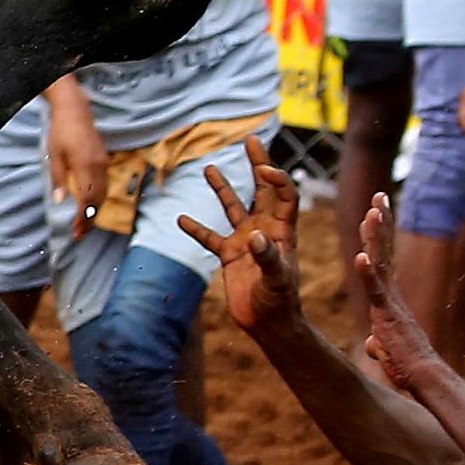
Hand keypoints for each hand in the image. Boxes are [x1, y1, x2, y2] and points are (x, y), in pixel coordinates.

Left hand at [48, 103, 107, 220]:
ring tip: (83, 224)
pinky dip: (97, 199)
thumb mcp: (54, 157)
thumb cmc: (61, 132)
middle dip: (90, 219)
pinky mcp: (104, 160)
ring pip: (103, 194)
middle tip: (79, 233)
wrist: (75, 111)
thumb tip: (60, 201)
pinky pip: (104, 185)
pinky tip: (89, 205)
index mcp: (85, 167)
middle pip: (98, 200)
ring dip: (94, 211)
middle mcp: (98, 167)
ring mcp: (103, 163)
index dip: (82, 217)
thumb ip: (59, 180)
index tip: (75, 230)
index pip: (87, 199)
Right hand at [175, 137, 300, 333]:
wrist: (270, 325)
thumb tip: (254, 236)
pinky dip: (195, 229)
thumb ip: (267, 257)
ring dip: (222, 187)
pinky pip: (209, 238)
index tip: (263, 168)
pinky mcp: (230, 256)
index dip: (276, 178)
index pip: (283, 195)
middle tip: (251, 139)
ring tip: (208, 167)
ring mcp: (246, 242)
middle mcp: (265, 230)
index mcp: (282, 231)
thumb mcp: (277, 281)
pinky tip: (180, 218)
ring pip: (233, 208)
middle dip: (258, 164)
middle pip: (262, 190)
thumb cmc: (280, 303)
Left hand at [352, 195, 437, 398]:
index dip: (381, 236)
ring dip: (376, 238)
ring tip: (372, 212)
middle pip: (386, 252)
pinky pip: (377, 293)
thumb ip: (381, 341)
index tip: (377, 211)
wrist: (426, 381)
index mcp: (391, 299)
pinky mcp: (387, 317)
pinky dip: (368, 275)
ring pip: (381, 264)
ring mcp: (391, 304)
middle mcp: (393, 296)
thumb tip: (373, 342)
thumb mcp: (389, 350)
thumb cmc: (410, 368)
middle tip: (380, 195)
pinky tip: (360, 258)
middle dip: (382, 223)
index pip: (385, 260)